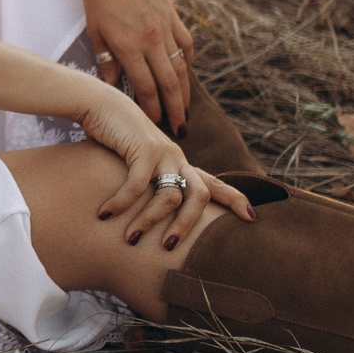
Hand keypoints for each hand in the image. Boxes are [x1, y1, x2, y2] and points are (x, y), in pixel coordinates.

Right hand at [71, 87, 254, 235]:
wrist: (99, 104)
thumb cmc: (115, 138)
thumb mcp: (136, 163)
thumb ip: (145, 183)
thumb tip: (144, 213)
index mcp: (179, 163)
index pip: (213, 183)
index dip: (235, 199)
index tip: (253, 217)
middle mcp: (177, 157)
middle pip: (199, 196)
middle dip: (188, 226)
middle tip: (169, 248)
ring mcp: (163, 152)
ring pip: (169, 197)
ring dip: (149, 221)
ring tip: (130, 239)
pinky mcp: (143, 149)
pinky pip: (137, 186)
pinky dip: (121, 203)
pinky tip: (104, 213)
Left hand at [82, 0, 193, 130]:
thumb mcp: (96, 32)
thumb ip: (106, 63)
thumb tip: (112, 89)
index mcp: (130, 46)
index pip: (146, 88)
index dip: (152, 110)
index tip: (155, 126)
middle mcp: (152, 39)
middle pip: (170, 83)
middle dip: (175, 110)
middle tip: (180, 131)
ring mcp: (166, 27)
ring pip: (182, 67)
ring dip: (185, 92)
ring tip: (185, 111)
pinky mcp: (174, 16)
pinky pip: (186, 45)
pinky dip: (188, 62)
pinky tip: (186, 75)